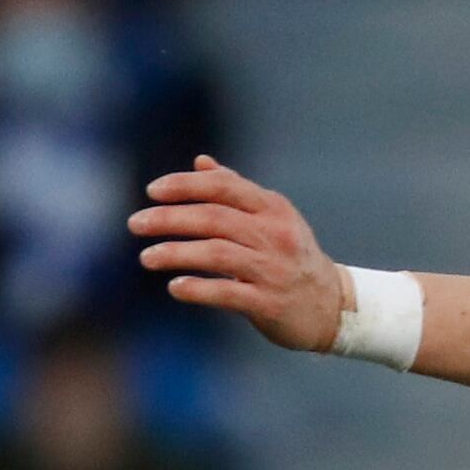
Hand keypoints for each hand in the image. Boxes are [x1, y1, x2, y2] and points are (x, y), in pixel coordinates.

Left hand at [130, 161, 348, 352]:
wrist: (332, 306)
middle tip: (136, 224)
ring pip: (216, 254)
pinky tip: (174, 287)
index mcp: (272, 208)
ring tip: (147, 257)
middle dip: (170, 219)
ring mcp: (273, 270)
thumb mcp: (273, 218)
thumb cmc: (293, 257)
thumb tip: (200, 163)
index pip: (223, 187)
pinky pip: (227, 293)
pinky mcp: (269, 304)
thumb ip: (237, 190)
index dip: (185, 185)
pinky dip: (198, 289)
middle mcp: (274, 235)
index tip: (152, 192)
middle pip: (214, 218)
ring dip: (176, 253)